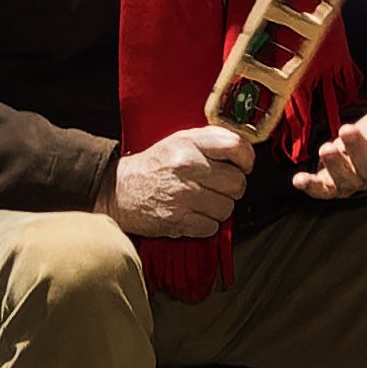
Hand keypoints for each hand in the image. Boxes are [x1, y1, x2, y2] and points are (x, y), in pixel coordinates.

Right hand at [104, 125, 255, 236]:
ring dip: (219, 208)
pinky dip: (205, 224)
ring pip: (227, 208)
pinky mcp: (178, 221)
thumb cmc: (154, 166)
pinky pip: (212, 227)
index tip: (243, 165)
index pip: (236, 146)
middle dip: (232, 187)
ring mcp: (183, 196)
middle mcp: (187, 167)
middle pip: (237, 183)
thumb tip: (244, 148)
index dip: (246, 159)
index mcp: (189, 143)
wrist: (120, 191)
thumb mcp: (180, 140)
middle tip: (218, 186)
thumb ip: (211, 140)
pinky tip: (193, 213)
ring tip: (203, 200)